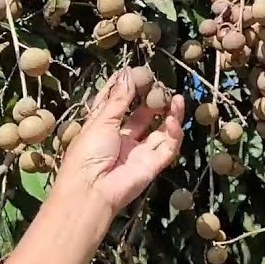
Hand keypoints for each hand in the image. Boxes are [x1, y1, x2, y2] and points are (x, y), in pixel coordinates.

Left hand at [55, 68, 184, 215]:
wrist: (91, 191)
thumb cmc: (87, 153)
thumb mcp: (102, 120)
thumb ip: (119, 98)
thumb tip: (128, 73)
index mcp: (104, 127)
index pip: (118, 103)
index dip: (127, 88)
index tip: (137, 73)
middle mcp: (122, 138)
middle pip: (143, 116)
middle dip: (153, 100)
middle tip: (161, 86)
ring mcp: (138, 152)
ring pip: (159, 130)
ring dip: (169, 114)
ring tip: (177, 98)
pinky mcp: (152, 165)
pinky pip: (167, 147)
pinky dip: (173, 133)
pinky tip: (174, 119)